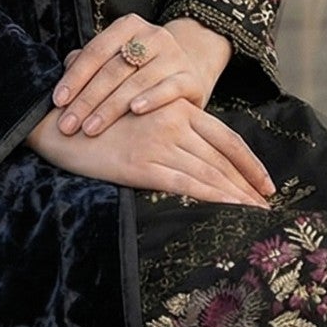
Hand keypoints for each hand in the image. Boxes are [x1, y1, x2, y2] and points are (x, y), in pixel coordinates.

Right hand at [26, 97, 273, 206]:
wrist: (56, 118)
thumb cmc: (93, 115)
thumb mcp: (135, 109)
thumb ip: (161, 120)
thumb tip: (183, 141)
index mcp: (175, 107)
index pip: (226, 138)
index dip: (249, 164)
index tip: (267, 186)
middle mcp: (174, 122)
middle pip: (223, 159)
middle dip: (249, 187)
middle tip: (270, 210)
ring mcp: (159, 143)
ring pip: (210, 173)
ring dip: (238, 198)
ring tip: (258, 218)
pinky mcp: (141, 164)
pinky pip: (186, 184)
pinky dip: (213, 199)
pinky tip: (229, 212)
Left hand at [52, 13, 232, 137]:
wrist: (187, 72)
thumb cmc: (140, 70)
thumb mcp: (116, 61)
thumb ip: (90, 64)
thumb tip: (63, 74)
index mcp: (128, 26)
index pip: (96, 51)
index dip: (75, 77)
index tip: (58, 101)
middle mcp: (153, 36)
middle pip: (113, 69)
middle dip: (87, 99)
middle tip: (69, 124)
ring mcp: (173, 56)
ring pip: (136, 81)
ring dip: (111, 107)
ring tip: (91, 128)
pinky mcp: (190, 78)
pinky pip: (169, 89)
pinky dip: (152, 99)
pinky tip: (135, 111)